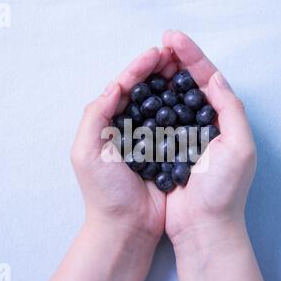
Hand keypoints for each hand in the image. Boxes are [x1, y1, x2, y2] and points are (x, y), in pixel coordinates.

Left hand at [43, 47, 174, 280]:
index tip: (156, 54)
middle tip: (175, 55)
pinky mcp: (166, 153)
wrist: (127, 226)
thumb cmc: (104, 192)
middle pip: (144, 92)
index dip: (138, 68)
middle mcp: (128, 128)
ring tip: (185, 69)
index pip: (123, 88)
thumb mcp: (87, 152)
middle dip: (157, 72)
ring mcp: (148, 140)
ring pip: (161, 105)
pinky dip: (183, 111)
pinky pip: (175, 126)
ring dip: (172, 86)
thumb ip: (96, 116)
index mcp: (107, 124)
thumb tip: (115, 86)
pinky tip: (193, 99)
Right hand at [162, 31, 267, 280]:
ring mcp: (186, 137)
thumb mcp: (239, 147)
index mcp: (225, 120)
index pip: (208, 79)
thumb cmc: (223, 192)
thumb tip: (214, 78)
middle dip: (175, 62)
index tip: (173, 38)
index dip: (191, 56)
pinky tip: (140, 93)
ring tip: (149, 61)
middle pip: (189, 85)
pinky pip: (157, 121)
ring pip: (172, 100)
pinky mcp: (168, 151)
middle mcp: (206, 126)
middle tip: (159, 44)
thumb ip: (230, 110)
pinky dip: (150, 105)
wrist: (203, 227)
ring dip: (161, 79)